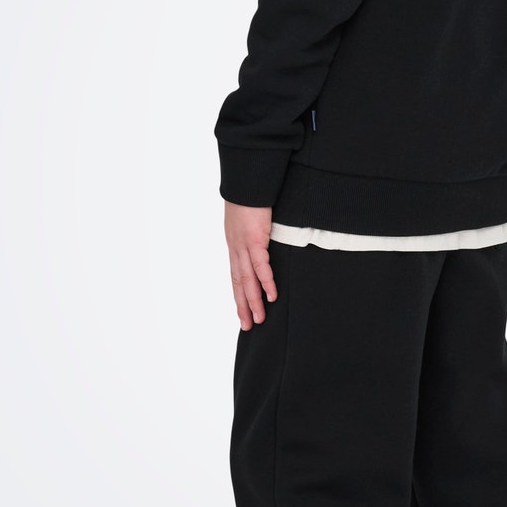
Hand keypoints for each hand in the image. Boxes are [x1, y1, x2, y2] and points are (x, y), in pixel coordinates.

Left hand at [224, 201, 276, 329]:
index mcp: (234, 244)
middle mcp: (236, 248)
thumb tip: (264, 238)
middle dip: (243, 306)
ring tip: (259, 319)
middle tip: (247, 325)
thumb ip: (255, 231)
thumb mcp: (249, 217)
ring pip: (247, 280)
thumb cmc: (250, 195)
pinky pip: (261, 266)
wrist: (246, 181)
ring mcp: (244, 245)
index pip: (236, 274)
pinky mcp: (255, 240)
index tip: (242, 310)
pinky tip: (272, 296)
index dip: (239, 294)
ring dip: (254, 301)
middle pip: (238, 283)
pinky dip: (266, 282)